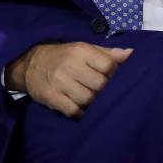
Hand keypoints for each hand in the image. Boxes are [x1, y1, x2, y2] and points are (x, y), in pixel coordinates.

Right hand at [4, 42, 132, 118]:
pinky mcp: (51, 97)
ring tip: (94, 102)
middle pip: (99, 85)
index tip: (114, 80)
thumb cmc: (65, 56)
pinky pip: (73, 111)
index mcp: (81, 51)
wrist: (31, 63)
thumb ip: (107, 54)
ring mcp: (59, 82)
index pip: (108, 66)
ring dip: (94, 104)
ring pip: (88, 100)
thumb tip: (131, 54)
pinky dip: (81, 113)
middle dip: (105, 92)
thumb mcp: (84, 49)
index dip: (115, 76)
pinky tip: (82, 110)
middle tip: (105, 95)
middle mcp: (70, 65)